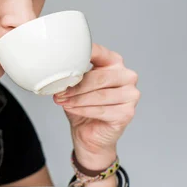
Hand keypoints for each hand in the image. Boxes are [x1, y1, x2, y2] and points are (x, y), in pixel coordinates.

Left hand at [53, 43, 140, 167]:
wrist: (89, 134)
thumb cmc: (81, 106)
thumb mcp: (74, 86)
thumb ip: (71, 75)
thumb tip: (56, 68)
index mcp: (114, 62)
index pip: (98, 52)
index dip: (81, 54)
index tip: (63, 58)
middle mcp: (127, 76)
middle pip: (100, 77)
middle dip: (76, 86)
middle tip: (59, 92)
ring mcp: (130, 95)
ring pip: (99, 95)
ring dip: (76, 99)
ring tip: (62, 100)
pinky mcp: (127, 113)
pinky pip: (101, 110)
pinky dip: (82, 109)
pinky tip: (70, 109)